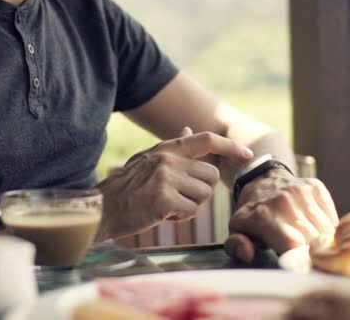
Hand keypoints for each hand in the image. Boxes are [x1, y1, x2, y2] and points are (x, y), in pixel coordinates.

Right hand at [96, 127, 253, 239]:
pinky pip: (191, 212)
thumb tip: (189, 129)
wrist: (101, 208)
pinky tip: (160, 215)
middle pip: (210, 176)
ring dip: (189, 206)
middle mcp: (168, 159)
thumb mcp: (147, 160)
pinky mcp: (163, 199)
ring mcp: (166, 178)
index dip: (230, 147)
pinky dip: (179, 218)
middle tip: (177, 198)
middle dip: (199, 191)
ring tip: (165, 206)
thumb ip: (172, 148)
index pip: (206, 140)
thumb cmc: (127, 187)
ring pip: (203, 195)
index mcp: (167, 148)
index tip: (247, 155)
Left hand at [225, 168, 338, 262]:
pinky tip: (317, 228)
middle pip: (312, 239)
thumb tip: (247, 255)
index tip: (300, 267)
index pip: (292, 244)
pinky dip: (328, 228)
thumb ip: (237, 245)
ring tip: (310, 243)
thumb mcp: (237, 229)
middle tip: (305, 256)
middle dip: (311, 253)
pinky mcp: (317, 188)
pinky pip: (332, 217)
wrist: (262, 179)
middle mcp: (284, 202)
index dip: (299, 260)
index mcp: (263, 216)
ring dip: (322, 241)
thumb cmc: (252, 212)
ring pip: (326, 229)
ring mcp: (303, 193)